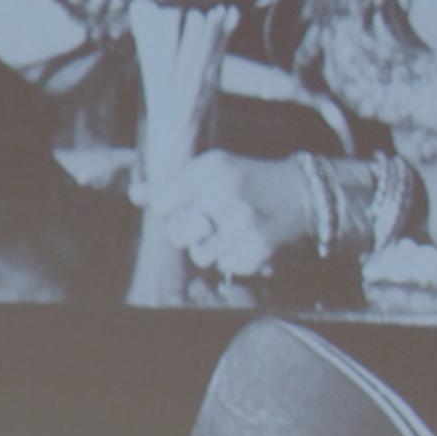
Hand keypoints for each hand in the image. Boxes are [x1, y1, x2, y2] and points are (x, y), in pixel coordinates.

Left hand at [141, 150, 319, 279]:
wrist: (301, 194)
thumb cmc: (244, 182)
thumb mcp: (208, 174)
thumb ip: (169, 187)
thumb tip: (135, 195)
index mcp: (209, 169)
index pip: (161, 205)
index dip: (171, 211)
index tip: (188, 205)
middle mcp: (225, 192)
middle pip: (177, 235)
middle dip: (190, 234)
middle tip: (211, 221)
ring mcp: (243, 220)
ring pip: (200, 255)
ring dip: (212, 248)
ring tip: (233, 230)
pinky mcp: (258, 245)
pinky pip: (225, 266)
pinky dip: (234, 258)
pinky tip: (249, 239)